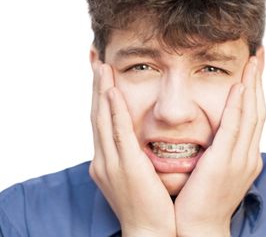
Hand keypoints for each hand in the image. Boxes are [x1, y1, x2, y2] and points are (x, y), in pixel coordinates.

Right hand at [89, 61, 175, 236]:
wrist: (150, 232)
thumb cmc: (147, 204)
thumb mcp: (135, 175)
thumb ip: (132, 155)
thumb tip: (137, 139)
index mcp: (107, 161)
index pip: (101, 122)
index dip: (100, 98)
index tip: (102, 77)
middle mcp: (104, 159)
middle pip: (97, 115)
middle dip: (96, 89)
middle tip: (98, 64)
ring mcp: (111, 163)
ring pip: (103, 119)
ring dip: (102, 92)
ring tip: (102, 68)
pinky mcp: (126, 166)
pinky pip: (118, 132)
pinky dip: (114, 110)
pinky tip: (113, 92)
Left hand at [174, 57, 265, 236]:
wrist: (198, 226)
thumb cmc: (203, 197)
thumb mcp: (216, 168)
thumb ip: (221, 147)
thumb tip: (217, 130)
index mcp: (246, 154)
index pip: (254, 114)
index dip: (255, 89)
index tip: (253, 68)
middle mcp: (248, 154)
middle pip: (258, 108)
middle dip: (259, 80)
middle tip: (259, 54)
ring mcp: (240, 158)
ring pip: (251, 114)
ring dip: (253, 85)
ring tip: (254, 61)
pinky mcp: (225, 163)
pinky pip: (234, 128)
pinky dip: (239, 106)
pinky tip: (239, 86)